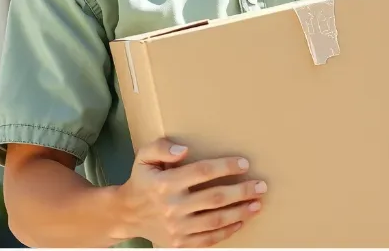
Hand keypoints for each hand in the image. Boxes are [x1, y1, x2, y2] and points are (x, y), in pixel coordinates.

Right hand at [111, 138, 265, 247]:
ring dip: (240, 212)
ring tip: (257, 203)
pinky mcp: (179, 243)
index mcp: (165, 183)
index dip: (224, 167)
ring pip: (215, 220)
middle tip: (261, 185)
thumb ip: (162, 147)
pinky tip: (241, 220)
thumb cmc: (142, 179)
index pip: (202, 172)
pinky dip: (227, 231)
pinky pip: (208, 239)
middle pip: (214, 198)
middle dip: (241, 191)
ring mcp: (177, 228)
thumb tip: (185, 150)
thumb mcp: (144, 156)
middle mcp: (172, 207)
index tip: (244, 163)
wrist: (128, 214)